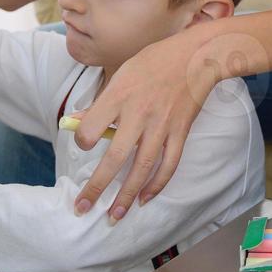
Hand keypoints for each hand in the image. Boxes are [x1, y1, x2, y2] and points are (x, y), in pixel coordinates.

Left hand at [71, 25, 219, 221]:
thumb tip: (75, 121)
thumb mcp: (121, 72)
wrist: (196, 56)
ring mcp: (162, 125)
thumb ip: (100, 102)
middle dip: (96, 186)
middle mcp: (139, 113)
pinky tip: (144, 198)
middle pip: (114, 157)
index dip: (82, 141)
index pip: (91, 129)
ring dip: (127, 195)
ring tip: (114, 216)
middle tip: (83, 207)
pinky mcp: (180, 131)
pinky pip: (169, 164)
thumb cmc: (154, 61)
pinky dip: (157, 184)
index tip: (83, 144)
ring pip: (142, 167)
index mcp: (119, 96)